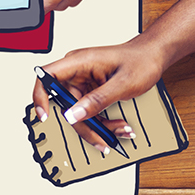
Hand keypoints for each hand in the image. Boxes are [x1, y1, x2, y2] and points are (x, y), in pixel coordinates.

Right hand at [31, 39, 161, 150]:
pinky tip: (117, 125)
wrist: (154, 56)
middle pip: (66, 104)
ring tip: (118, 130)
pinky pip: (89, 111)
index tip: (44, 116)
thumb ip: (96, 101)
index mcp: (79, 62)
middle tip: (101, 138)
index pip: (47, 77)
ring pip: (78, 112)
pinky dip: (103, 122)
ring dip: (98, 126)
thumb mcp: (122, 84)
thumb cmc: (141, 60)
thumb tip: (72, 115)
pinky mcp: (90, 90)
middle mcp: (77, 72)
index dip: (40, 97)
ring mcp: (83, 82)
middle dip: (84, 124)